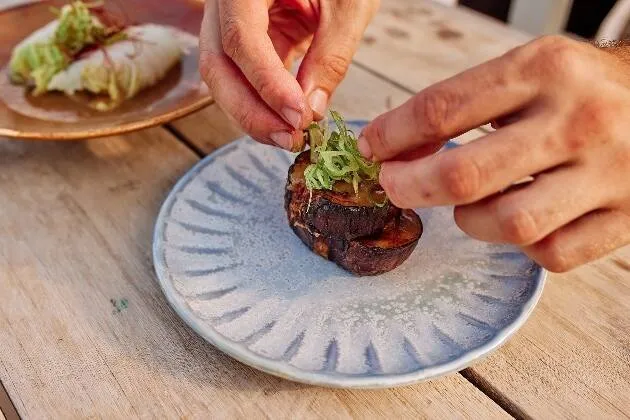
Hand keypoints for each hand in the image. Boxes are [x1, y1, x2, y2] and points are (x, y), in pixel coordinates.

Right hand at [199, 0, 378, 150]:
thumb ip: (331, 57)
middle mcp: (226, 2)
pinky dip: (262, 104)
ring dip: (252, 114)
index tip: (297, 115)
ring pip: (223, 77)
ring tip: (289, 138)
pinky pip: (242, 77)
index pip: (241, 38)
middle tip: (288, 139)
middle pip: (217, 64)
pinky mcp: (246, 40)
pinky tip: (285, 122)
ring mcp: (230, 21)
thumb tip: (312, 111)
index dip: (266, 83)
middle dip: (249, 110)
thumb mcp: (348, 7)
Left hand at [358, 36, 629, 271]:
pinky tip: (521, 220)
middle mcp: (578, 120)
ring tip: (468, 204)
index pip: (443, 110)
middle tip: (394, 185)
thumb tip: (396, 148)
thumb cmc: (581, 89)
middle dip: (411, 187)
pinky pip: (552, 253)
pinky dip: (523, 245)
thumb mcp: (529, 70)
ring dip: (470, 220)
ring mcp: (607, 173)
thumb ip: (465, 104)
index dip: (392, 135)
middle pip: (465, 176)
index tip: (371, 148)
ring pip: (509, 223)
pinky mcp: (627, 218)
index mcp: (544, 70)